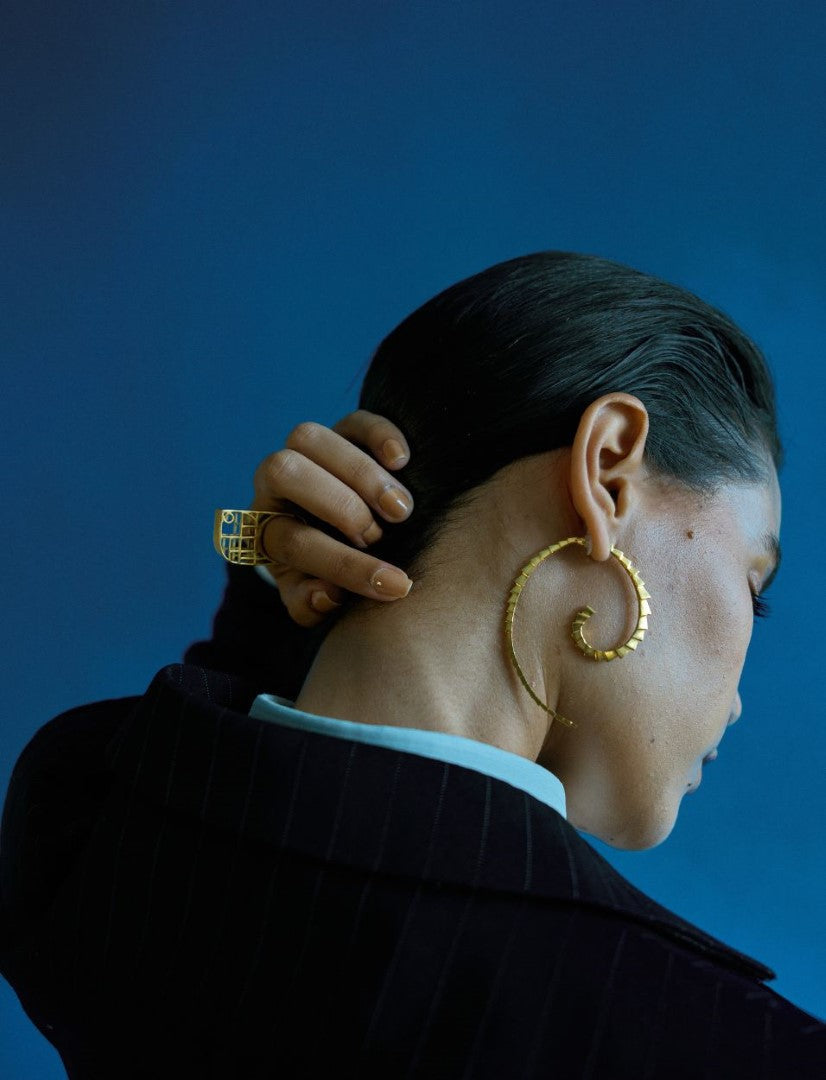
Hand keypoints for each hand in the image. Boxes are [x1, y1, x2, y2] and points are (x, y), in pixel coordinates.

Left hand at [250, 410, 413, 626]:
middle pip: (285, 472)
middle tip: (381, 537)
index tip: (393, 585)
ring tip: (401, 510)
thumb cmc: (324, 574)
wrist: (335, 538)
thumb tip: (328, 596)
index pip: (292, 541)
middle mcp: (274, 483)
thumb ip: (311, 603)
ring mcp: (307, 452)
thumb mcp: (312, 595)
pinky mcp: (343, 431)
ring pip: (310, 438)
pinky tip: (403, 461)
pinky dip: (379, 435)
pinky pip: (353, 421)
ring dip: (361, 473)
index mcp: (263, 528)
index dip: (344, 565)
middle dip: (340, 507)